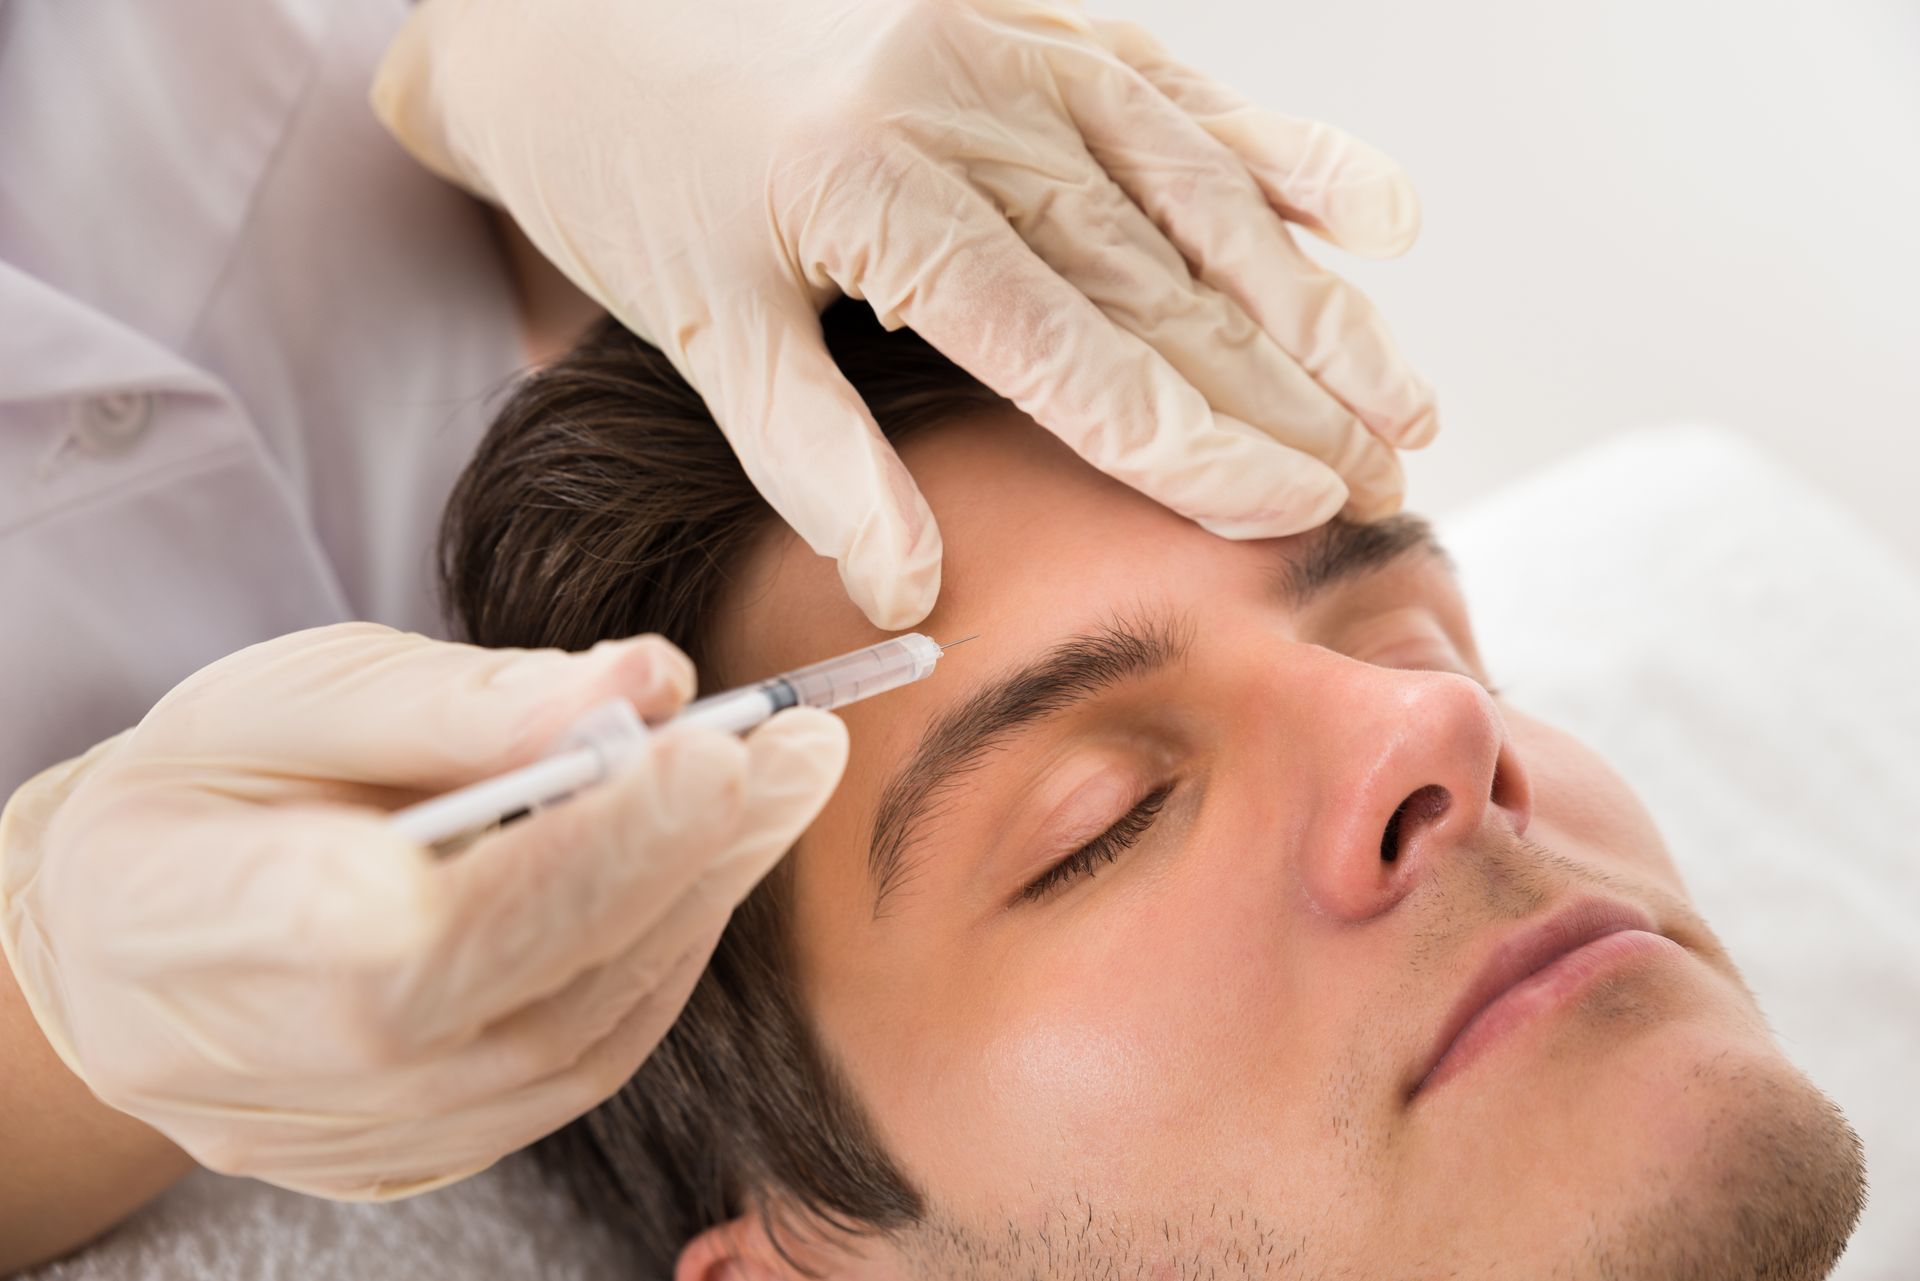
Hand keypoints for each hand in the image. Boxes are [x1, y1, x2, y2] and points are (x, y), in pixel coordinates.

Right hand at [0, 624, 844, 1198]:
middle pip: (528, 985)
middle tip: (802, 749)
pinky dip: (655, 967)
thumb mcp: (293, 696)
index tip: (715, 752)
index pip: (423, 916)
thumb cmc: (207, 794)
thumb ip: (462, 697)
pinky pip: (575, 1073)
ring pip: (577, 1041)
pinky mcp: (420, 1156)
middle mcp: (290, 1067)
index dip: (582, 847)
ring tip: (773, 789)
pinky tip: (702, 875)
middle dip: (685, 858)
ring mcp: (363, 1133)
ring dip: (696, 908)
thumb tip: (647, 679)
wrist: (128, 941)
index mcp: (214, 927)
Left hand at [374, 0, 1435, 628]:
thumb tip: (915, 591)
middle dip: (1287, 393)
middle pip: (1165, 275)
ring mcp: (1009, 48)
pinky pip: (1177, 87)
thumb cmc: (627, 172)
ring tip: (1408, 399)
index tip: (1296, 513)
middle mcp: (967, 105)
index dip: (1195, 442)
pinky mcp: (1028, 18)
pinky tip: (1382, 210)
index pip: (1075, 348)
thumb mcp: (696, 323)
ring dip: (1315, 298)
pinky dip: (1284, 150)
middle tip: (1387, 490)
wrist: (568, 1)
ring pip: (1200, 187)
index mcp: (880, 194)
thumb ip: (812, 457)